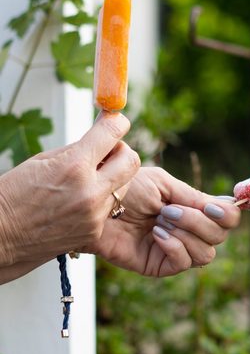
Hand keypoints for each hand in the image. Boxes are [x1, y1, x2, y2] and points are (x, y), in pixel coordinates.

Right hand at [0, 112, 139, 266]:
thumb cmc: (13, 195)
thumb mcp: (41, 161)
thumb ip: (77, 149)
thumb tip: (103, 137)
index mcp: (73, 167)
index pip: (112, 133)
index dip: (117, 123)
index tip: (116, 122)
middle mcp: (90, 191)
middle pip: (132, 161)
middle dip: (122, 152)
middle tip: (109, 152)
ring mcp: (95, 214)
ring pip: (124, 186)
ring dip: (113, 178)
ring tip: (89, 180)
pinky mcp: (95, 231)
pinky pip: (110, 207)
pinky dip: (101, 200)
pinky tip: (79, 202)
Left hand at [86, 167, 240, 276]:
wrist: (97, 203)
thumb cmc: (126, 189)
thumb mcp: (164, 184)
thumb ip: (194, 197)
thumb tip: (227, 207)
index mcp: (194, 209)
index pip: (229, 218)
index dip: (226, 214)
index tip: (209, 206)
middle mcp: (190, 230)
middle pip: (221, 236)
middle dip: (198, 221)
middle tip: (169, 210)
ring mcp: (176, 249)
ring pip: (206, 253)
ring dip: (186, 233)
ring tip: (160, 222)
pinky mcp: (160, 265)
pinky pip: (183, 263)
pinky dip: (174, 246)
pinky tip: (156, 235)